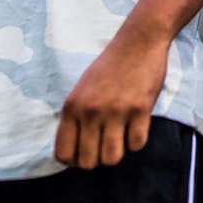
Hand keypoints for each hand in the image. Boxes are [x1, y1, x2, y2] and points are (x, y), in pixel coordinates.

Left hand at [54, 35, 168, 168]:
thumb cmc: (110, 66)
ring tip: (121, 137)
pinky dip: (137, 140)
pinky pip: (137, 144)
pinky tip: (137, 125)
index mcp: (72, 106)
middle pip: (88, 162)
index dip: (74, 161)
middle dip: (97, 159)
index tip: (85, 152)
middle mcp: (91, 111)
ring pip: (112, 158)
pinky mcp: (140, 109)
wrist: (138, 41)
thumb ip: (76, 117)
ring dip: (118, 152)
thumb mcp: (82, 89)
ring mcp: (116, 110)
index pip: (63, 154)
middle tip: (106, 144)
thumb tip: (76, 152)